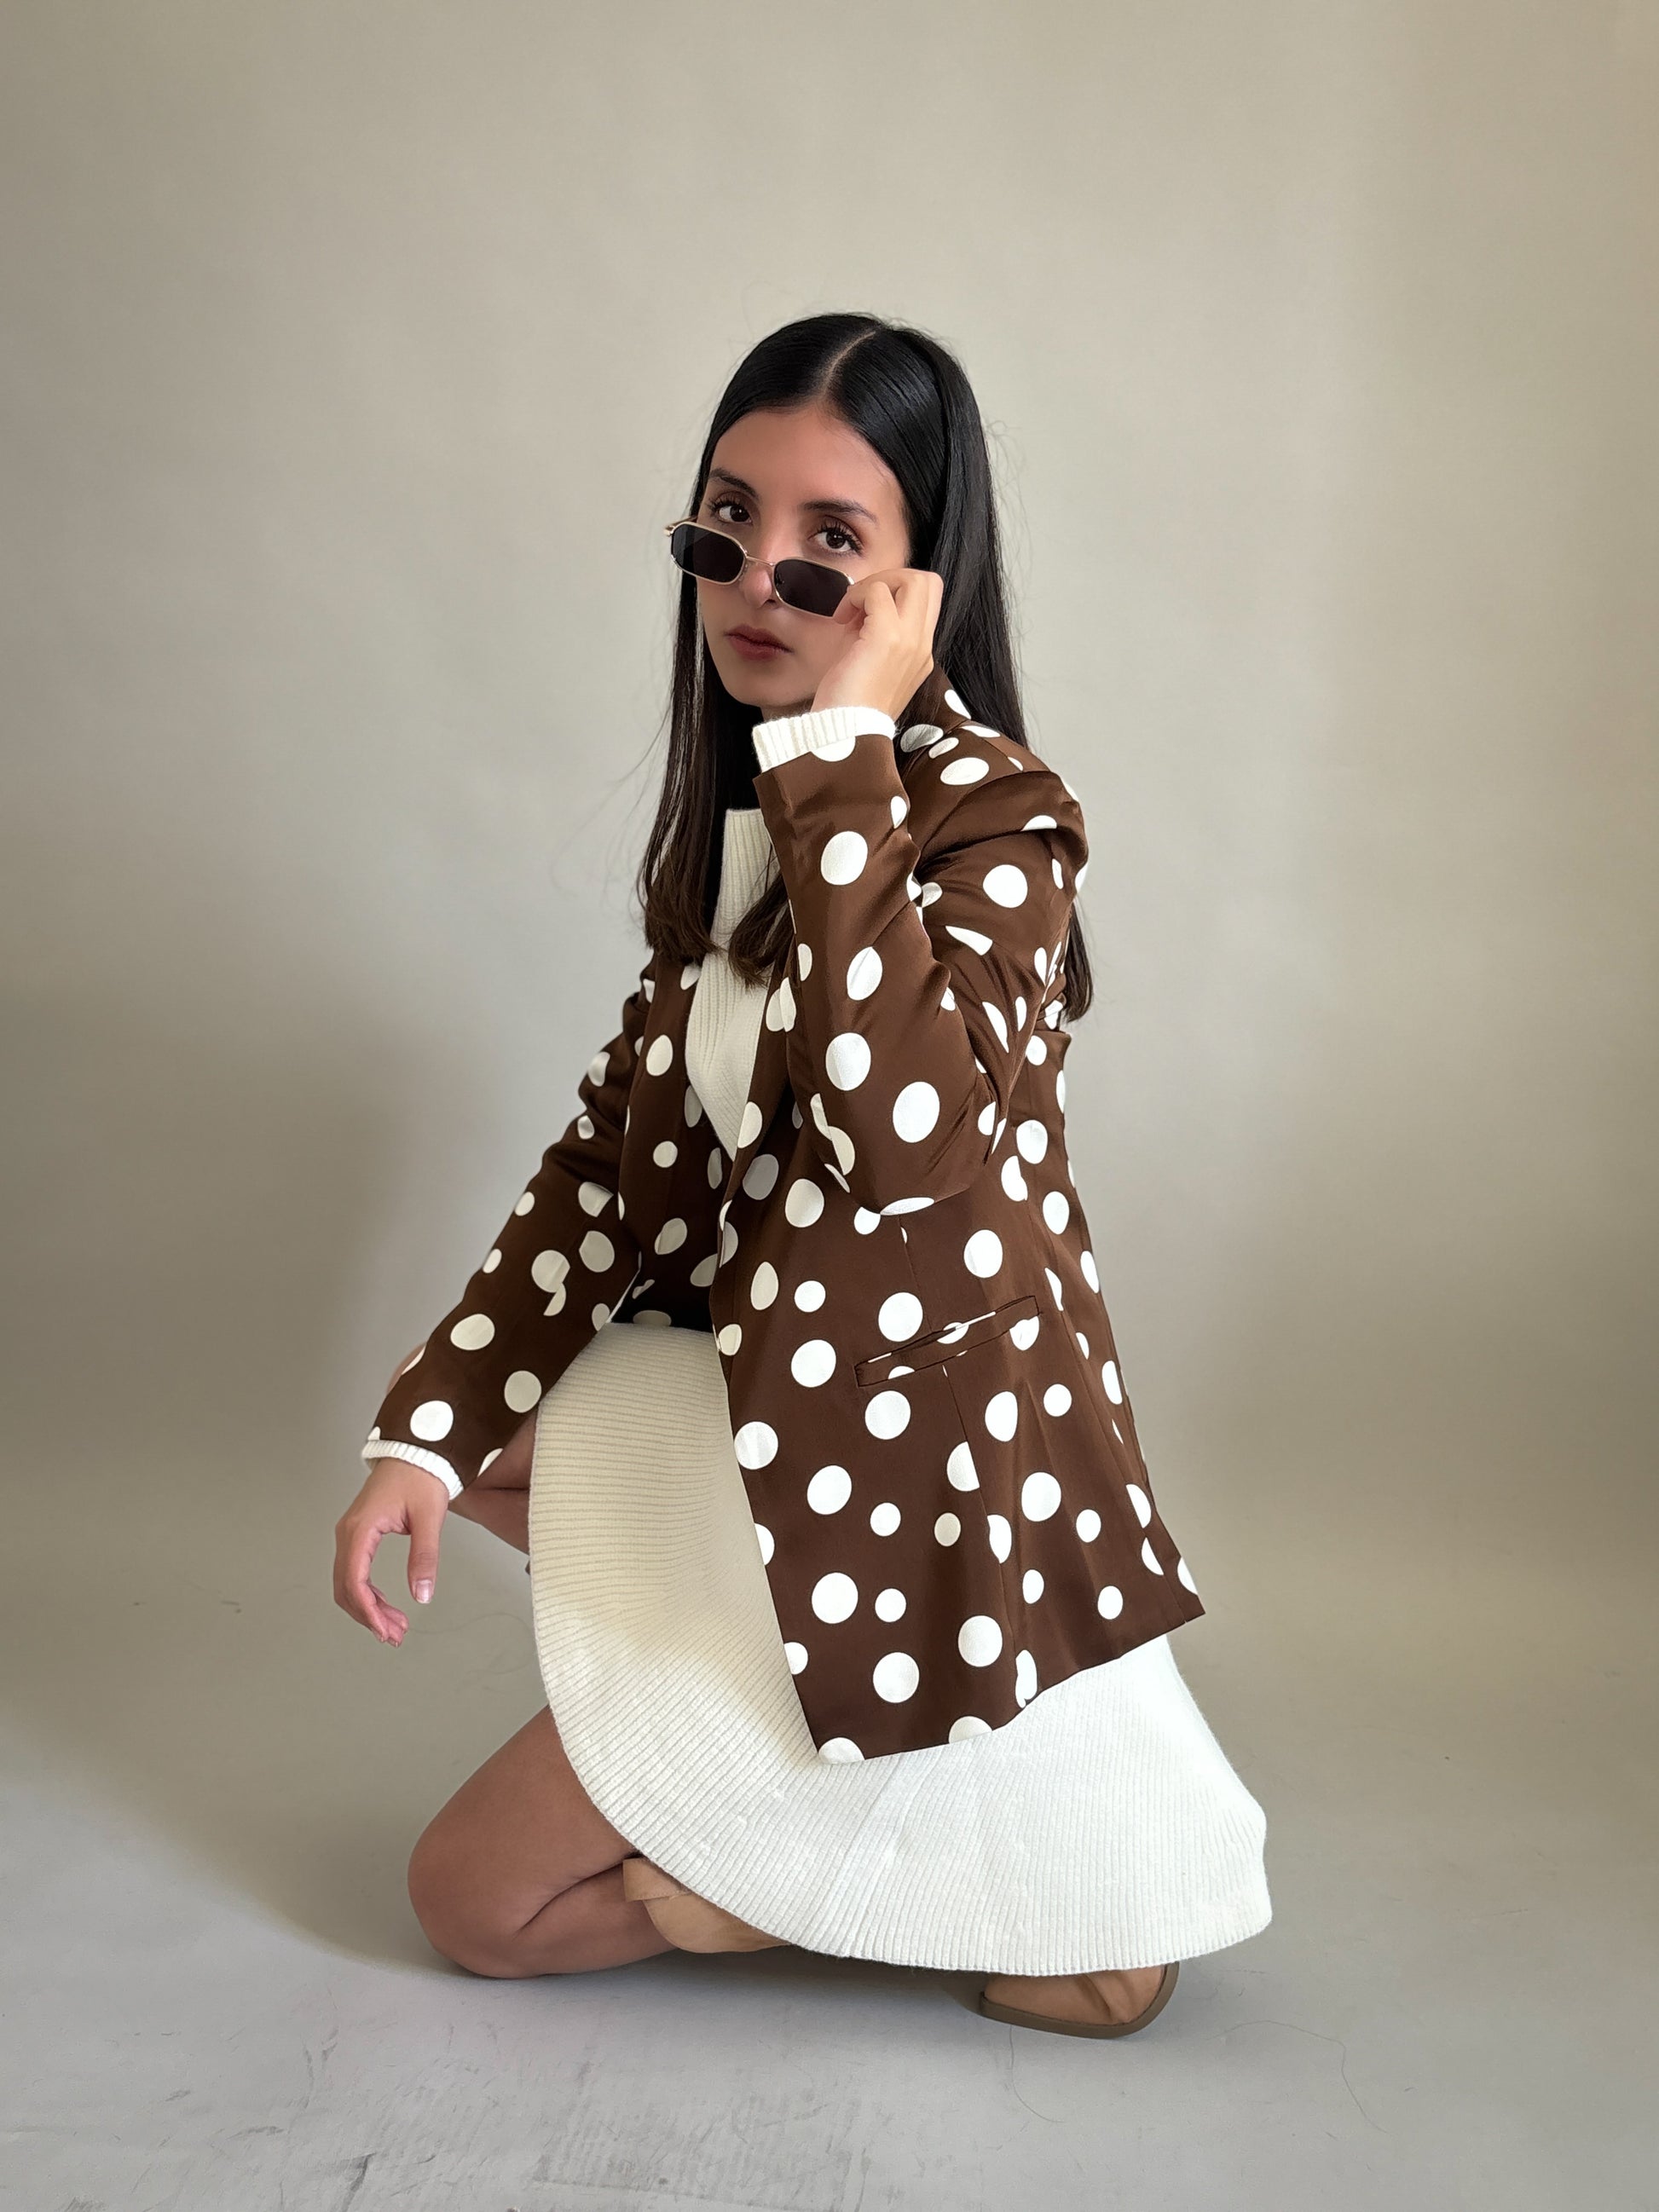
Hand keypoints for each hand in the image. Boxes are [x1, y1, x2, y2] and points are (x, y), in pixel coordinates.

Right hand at [335, 1363, 450, 1636]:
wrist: (416, 1449)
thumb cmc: (421, 1476)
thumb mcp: (428, 1517)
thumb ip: (424, 1556)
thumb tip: (422, 1594)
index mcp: (361, 1529)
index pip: (355, 1582)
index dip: (369, 1612)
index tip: (386, 1630)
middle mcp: (348, 1533)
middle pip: (346, 1588)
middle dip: (367, 1616)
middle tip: (394, 1635)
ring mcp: (351, 1534)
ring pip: (348, 1583)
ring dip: (367, 1608)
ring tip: (393, 1627)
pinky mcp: (359, 1534)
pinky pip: (354, 1572)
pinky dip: (367, 1594)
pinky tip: (385, 1606)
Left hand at [811, 566, 941, 722]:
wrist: (843, 737)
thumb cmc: (848, 705)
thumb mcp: (869, 663)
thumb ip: (874, 632)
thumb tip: (863, 604)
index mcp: (921, 653)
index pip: (928, 598)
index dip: (896, 591)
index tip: (865, 613)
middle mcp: (923, 645)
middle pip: (929, 581)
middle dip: (891, 578)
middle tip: (862, 602)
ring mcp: (909, 642)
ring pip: (912, 578)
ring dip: (875, 584)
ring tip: (851, 611)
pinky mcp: (887, 640)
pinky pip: (879, 591)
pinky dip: (856, 595)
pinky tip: (840, 619)